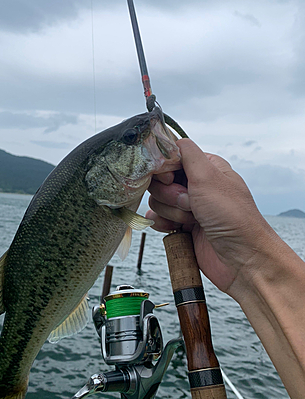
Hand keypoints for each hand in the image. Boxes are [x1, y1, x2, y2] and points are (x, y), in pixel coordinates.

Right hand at [146, 138, 276, 295]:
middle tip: (190, 204)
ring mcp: (188, 207)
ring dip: (170, 211)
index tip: (172, 180)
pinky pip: (158, 219)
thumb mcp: (208, 176)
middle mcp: (196, 185)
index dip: (165, 169)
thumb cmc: (231, 216)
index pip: (170, 157)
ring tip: (190, 221)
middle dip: (169, 194)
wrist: (241, 259)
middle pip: (160, 180)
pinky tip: (174, 229)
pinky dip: (162, 224)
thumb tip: (169, 139)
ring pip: (157, 200)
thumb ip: (186, 153)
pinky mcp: (182, 226)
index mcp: (205, 168)